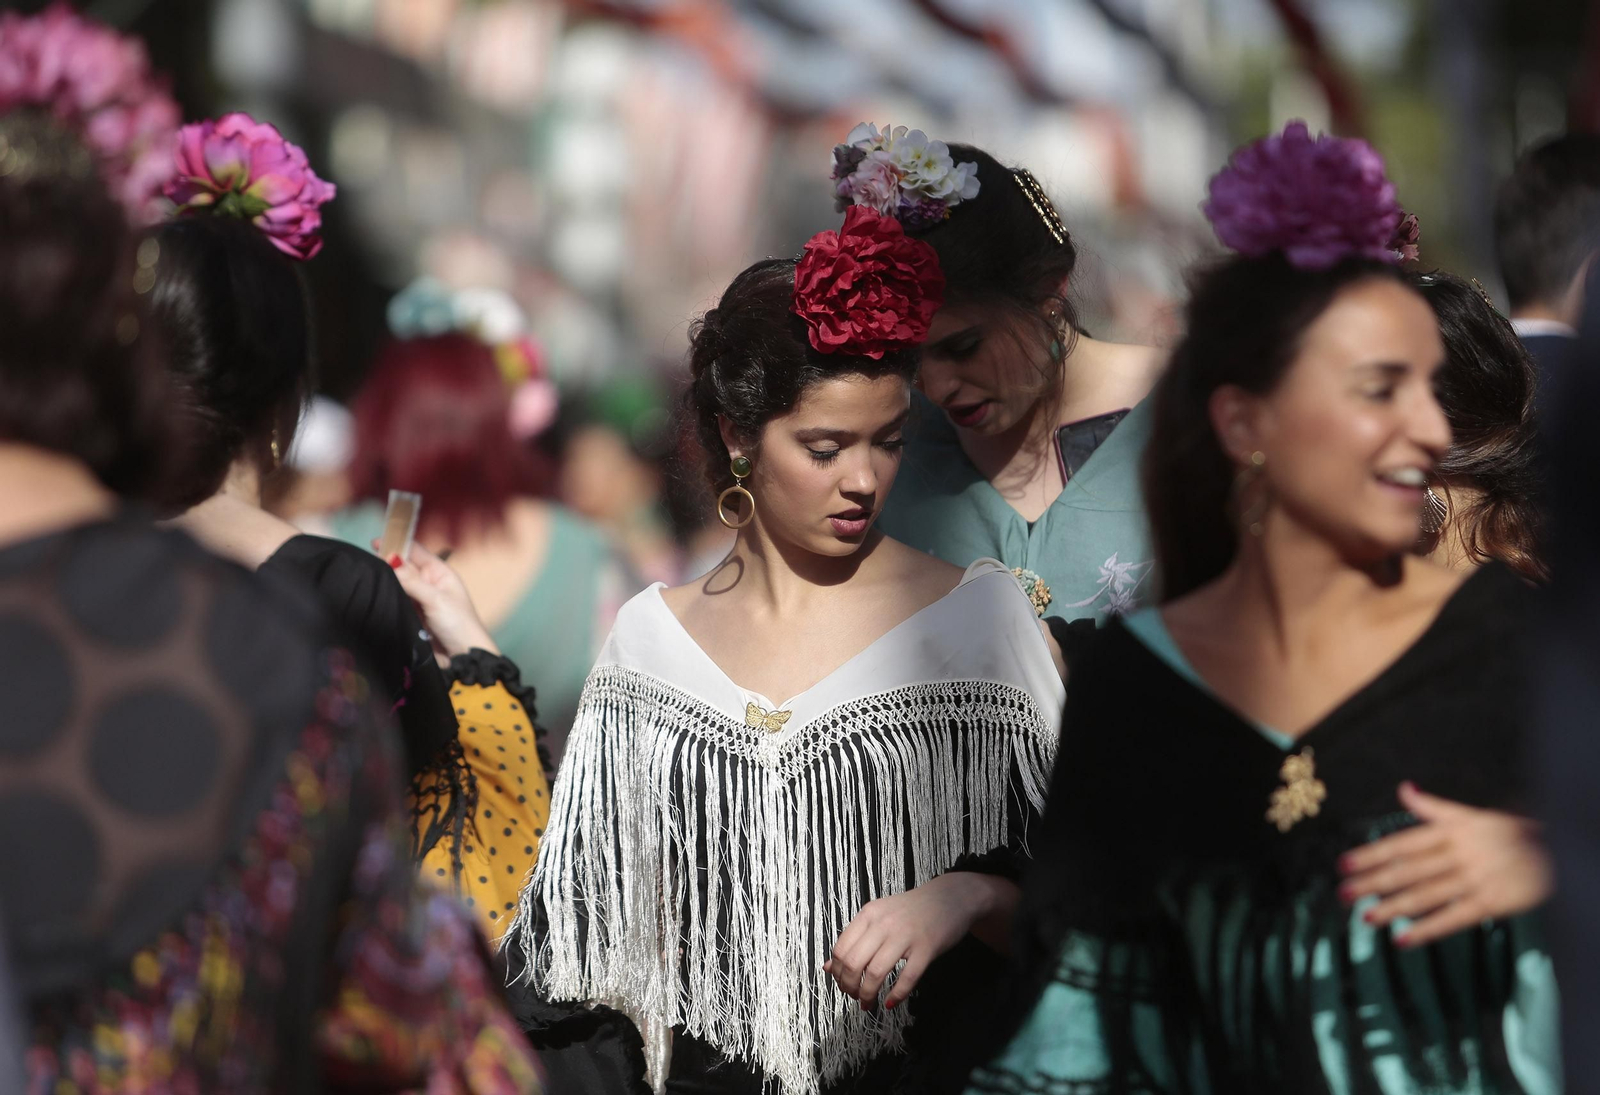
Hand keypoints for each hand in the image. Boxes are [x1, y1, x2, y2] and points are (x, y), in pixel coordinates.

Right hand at [375, 539, 499, 660]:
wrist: (463, 657)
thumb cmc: (458, 623)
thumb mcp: (435, 598)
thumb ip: (412, 580)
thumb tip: (391, 558)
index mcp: (440, 573)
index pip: (416, 552)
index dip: (398, 543)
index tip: (375, 540)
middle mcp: (429, 583)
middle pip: (404, 568)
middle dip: (387, 562)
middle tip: (363, 560)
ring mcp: (420, 600)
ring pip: (398, 584)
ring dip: (385, 581)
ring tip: (364, 574)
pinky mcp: (412, 615)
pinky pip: (397, 601)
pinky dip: (387, 597)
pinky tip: (372, 593)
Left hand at [823, 873, 1005, 1011]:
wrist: (951, 897)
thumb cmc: (912, 910)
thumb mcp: (879, 917)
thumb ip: (855, 939)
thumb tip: (828, 967)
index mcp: (869, 914)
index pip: (841, 949)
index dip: (837, 973)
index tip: (842, 984)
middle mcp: (883, 923)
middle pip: (853, 963)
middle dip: (849, 987)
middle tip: (854, 996)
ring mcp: (906, 935)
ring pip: (875, 973)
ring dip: (867, 994)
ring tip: (867, 1003)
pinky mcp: (927, 948)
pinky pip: (907, 978)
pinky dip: (896, 995)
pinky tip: (891, 1003)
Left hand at [1339, 782, 1552, 947]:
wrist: (1556, 850)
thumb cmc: (1508, 832)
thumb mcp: (1470, 814)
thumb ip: (1432, 807)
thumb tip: (1404, 788)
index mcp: (1451, 831)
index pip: (1402, 844)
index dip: (1372, 854)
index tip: (1344, 865)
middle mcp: (1459, 854)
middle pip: (1408, 870)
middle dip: (1373, 882)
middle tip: (1344, 893)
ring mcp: (1475, 879)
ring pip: (1426, 895)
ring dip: (1394, 907)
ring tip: (1367, 917)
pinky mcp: (1492, 903)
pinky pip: (1454, 918)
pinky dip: (1427, 930)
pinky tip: (1403, 939)